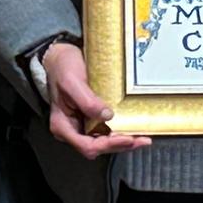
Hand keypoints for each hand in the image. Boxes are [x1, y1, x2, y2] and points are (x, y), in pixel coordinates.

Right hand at [43, 42, 151, 158]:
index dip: (109, 145)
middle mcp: (72, 129)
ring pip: (103, 140)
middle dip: (121, 145)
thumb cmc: (62, 67)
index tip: (128, 139)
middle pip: (98, 146)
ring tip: (142, 136)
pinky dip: (120, 130)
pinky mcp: (90, 117)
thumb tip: (108, 116)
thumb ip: (87, 101)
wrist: (60, 56)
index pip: (88, 145)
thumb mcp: (72, 82)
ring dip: (123, 140)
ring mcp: (81, 124)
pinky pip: (106, 128)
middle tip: (142, 139)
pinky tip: (133, 126)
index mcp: (63, 126)